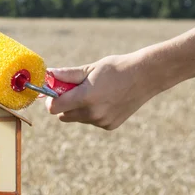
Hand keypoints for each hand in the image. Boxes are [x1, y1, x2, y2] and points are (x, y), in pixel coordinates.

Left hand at [45, 53, 162, 130]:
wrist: (146, 76)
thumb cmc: (116, 68)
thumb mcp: (90, 68)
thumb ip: (67, 75)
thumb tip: (48, 75)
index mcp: (85, 97)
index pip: (54, 108)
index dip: (51, 100)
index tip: (54, 93)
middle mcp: (92, 113)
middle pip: (63, 116)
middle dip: (64, 105)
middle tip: (74, 91)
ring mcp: (101, 121)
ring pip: (77, 119)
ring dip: (79, 109)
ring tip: (95, 94)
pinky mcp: (109, 126)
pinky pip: (91, 121)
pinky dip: (92, 113)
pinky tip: (106, 101)